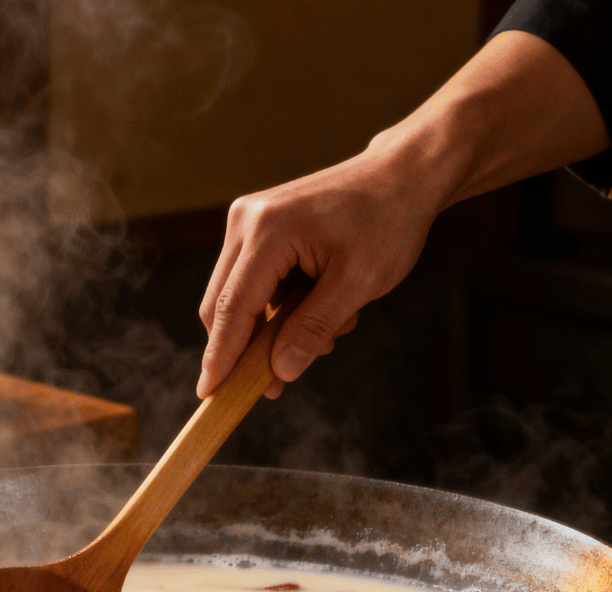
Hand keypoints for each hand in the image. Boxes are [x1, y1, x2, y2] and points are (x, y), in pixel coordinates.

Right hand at [194, 30, 610, 400]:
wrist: (402, 176)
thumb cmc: (387, 222)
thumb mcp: (358, 283)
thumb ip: (314, 328)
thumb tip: (279, 371)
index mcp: (267, 232)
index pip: (232, 309)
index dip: (220, 358)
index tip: (208, 395)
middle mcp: (246, 222)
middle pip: (223, 306)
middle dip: (249, 349)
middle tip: (280, 383)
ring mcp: (248, 222)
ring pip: (239, 299)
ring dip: (275, 327)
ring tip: (332, 321)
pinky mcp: (258, 227)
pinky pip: (255, 285)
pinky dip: (282, 307)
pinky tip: (324, 301)